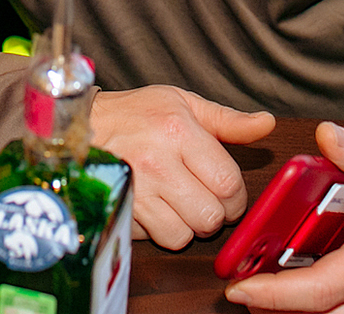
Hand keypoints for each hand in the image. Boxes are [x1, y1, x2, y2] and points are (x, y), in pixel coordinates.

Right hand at [89, 86, 275, 249]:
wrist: (78, 126)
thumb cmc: (134, 114)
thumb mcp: (182, 104)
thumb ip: (227, 120)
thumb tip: (265, 124)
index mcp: (178, 132)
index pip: (228, 184)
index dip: (235, 196)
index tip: (227, 192)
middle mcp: (157, 163)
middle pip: (210, 216)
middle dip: (214, 213)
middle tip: (203, 198)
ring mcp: (135, 191)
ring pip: (184, 236)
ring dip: (186, 226)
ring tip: (178, 204)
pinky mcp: (119, 211)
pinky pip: (154, 239)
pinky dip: (159, 231)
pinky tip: (155, 209)